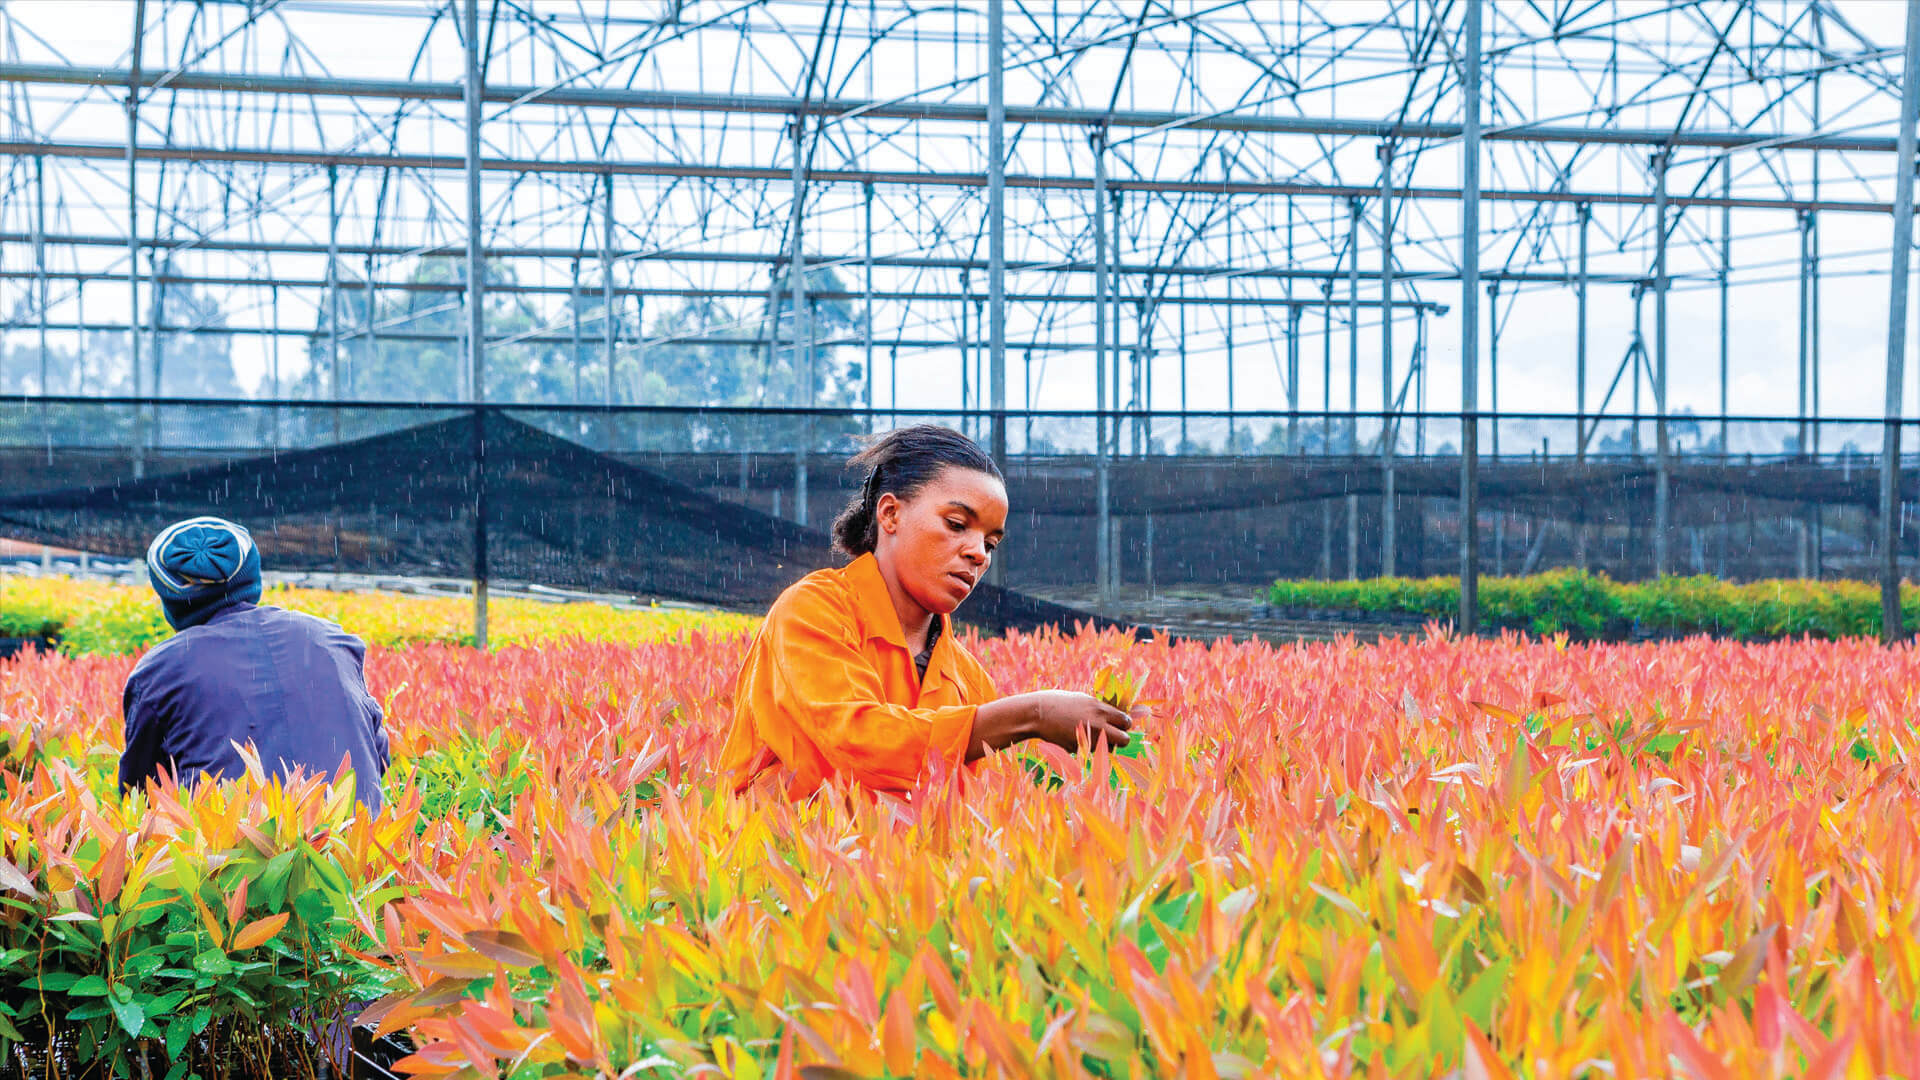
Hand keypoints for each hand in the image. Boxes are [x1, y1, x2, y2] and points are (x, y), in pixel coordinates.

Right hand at [968, 690, 1132, 759]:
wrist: (1037, 713)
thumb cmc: (1059, 702)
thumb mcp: (1083, 700)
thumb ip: (1100, 709)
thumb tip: (1115, 717)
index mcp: (1100, 709)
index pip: (1126, 722)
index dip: (1124, 724)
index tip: (1120, 725)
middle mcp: (1098, 725)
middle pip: (1124, 740)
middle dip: (1122, 739)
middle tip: (1114, 736)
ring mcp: (1088, 738)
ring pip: (1107, 748)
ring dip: (1103, 743)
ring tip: (1088, 733)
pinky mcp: (1078, 749)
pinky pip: (1089, 749)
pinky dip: (1086, 745)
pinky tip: (1072, 735)